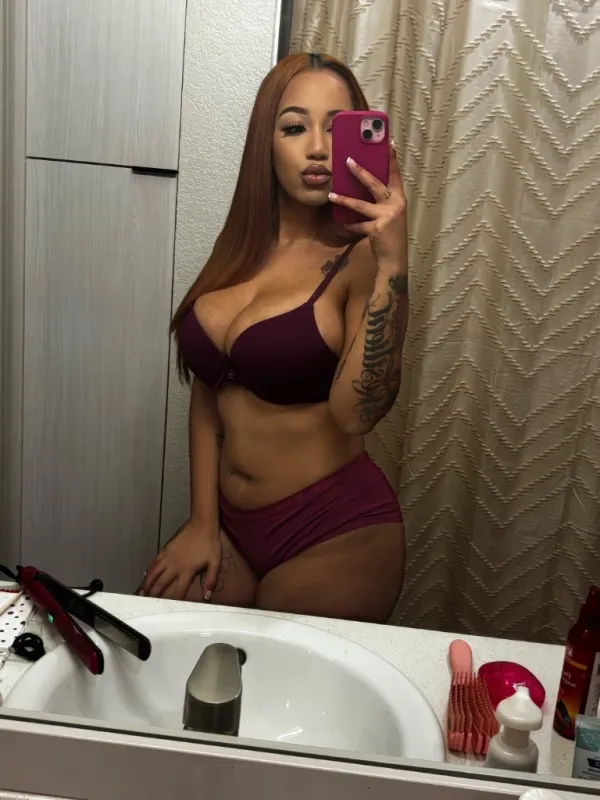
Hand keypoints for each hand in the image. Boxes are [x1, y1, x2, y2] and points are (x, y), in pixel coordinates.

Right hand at [138, 520, 221, 600]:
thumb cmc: (210, 544)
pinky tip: (145, 575)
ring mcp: (168, 557)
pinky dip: (148, 569)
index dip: (174, 601)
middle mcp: (175, 565)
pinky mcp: (165, 549)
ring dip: (147, 584)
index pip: (179, 591)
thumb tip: (208, 596)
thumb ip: (211, 580)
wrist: (202, 524)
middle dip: (154, 595)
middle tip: (148, 604)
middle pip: (161, 583)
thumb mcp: (215, 562)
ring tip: (142, 593)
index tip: (169, 609)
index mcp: (187, 570)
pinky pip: (154, 562)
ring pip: (154, 573)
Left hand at [329, 142, 406, 264]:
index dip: (392, 160)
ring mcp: (386, 216)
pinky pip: (357, 224)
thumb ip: (383, 203)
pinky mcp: (376, 229)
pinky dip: (350, 224)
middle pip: (374, 184)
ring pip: (360, 204)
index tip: (389, 144)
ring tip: (331, 195)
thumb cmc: (391, 236)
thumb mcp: (392, 216)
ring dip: (344, 199)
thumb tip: (364, 189)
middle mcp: (395, 205)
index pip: (395, 175)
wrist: (395, 260)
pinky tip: (344, 223)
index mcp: (400, 199)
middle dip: (360, 172)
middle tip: (348, 160)